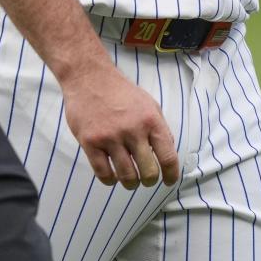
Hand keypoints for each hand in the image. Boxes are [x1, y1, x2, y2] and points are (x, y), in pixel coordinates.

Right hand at [60, 63, 178, 190]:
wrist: (89, 77)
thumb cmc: (120, 91)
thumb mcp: (148, 103)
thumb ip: (159, 127)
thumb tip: (167, 152)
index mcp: (151, 120)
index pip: (168, 157)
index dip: (171, 175)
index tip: (168, 182)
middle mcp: (132, 130)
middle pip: (148, 172)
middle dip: (149, 181)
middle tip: (146, 179)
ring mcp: (110, 137)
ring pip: (127, 177)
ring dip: (130, 183)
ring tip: (130, 180)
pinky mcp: (90, 142)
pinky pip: (103, 173)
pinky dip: (110, 180)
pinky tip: (111, 176)